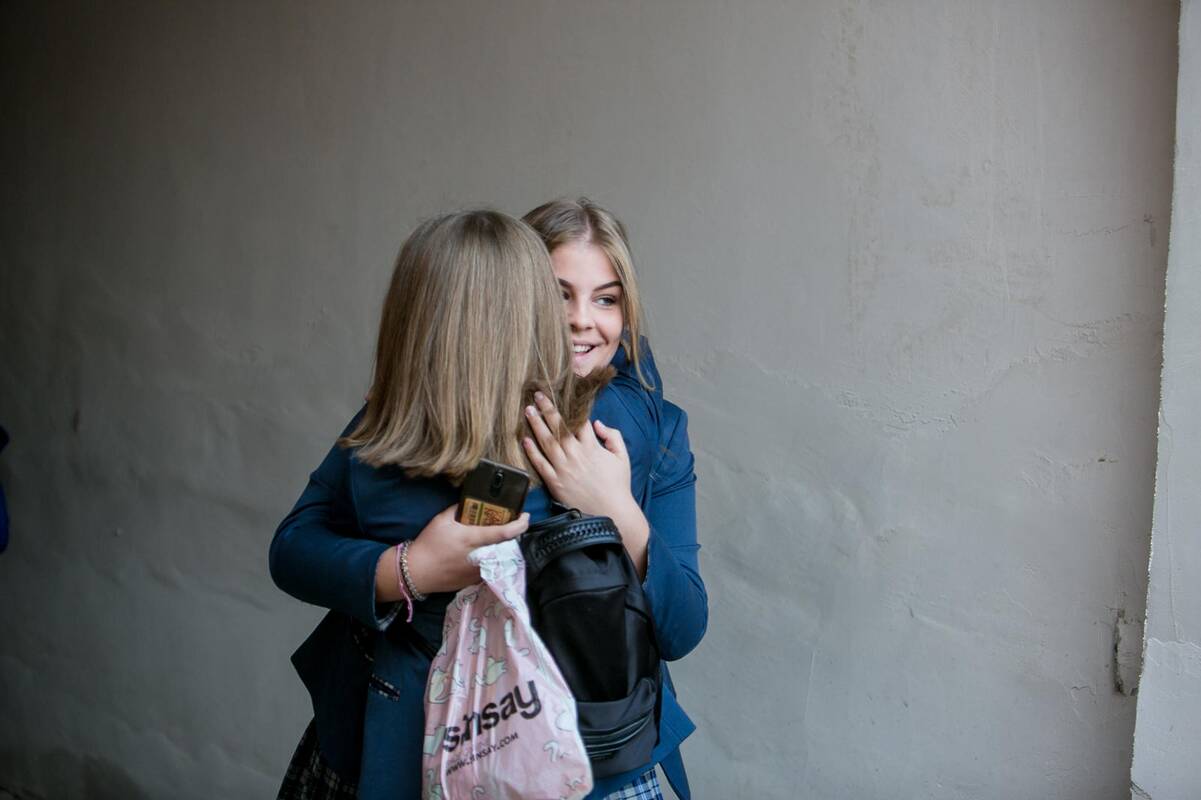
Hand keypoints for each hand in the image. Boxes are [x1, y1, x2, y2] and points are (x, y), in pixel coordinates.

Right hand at [404, 505, 528, 594]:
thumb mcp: (442, 520)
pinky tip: (482, 553)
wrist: (417, 572)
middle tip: (509, 524)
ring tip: (495, 539)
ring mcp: (479, 571)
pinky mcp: (474, 581)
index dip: (520, 524)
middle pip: (507, 545)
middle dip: (511, 535)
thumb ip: (458, 509)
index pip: (505, 533)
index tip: (526, 516)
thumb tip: (469, 502)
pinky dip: (490, 559)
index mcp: (473, 539)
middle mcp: (481, 557)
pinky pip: (490, 568)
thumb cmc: (429, 544)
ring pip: (499, 558)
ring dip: (501, 547)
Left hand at [523, 394, 649, 575]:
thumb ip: (613, 436)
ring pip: (546, 442)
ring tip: (528, 410)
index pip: (578, 421)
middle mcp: (575, 455)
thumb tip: (597, 423)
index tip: (559, 394)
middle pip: (559, 427)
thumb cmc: (618, 484)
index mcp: (592, 447)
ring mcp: (563, 468)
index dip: (569, 406)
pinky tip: (524, 440)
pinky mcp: (555, 482)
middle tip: (537, 395)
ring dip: (536, 425)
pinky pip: (540, 464)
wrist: (611, 512)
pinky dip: (532, 452)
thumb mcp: (622, 457)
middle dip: (547, 409)